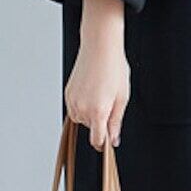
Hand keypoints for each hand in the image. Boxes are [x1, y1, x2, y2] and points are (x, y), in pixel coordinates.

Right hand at [65, 0, 129, 149]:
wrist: (100, 47)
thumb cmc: (114, 68)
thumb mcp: (122, 98)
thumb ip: (116, 122)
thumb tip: (114, 139)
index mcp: (98, 111)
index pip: (97, 140)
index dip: (104, 143)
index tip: (108, 141)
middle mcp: (82, 108)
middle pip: (90, 129)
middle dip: (100, 123)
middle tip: (110, 104)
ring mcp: (72, 101)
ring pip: (81, 119)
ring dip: (91, 114)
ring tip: (101, 95)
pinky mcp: (68, 93)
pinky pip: (74, 108)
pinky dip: (83, 105)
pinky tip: (93, 91)